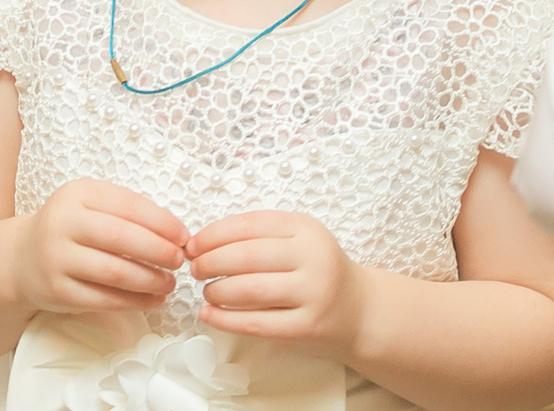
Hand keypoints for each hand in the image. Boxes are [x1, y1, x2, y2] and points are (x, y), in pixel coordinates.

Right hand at [12, 180, 188, 315]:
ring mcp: (57, 259)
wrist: (22, 257)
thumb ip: (128, 212)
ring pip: (115, 272)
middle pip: (121, 238)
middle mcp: (62, 223)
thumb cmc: (70, 229)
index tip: (184, 236)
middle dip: (159, 251)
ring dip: (151, 280)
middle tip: (180, 261)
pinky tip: (153, 299)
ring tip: (169, 282)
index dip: (162, 222)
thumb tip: (177, 234)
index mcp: (76, 194)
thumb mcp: (90, 205)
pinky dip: (136, 302)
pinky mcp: (58, 291)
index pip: (127, 205)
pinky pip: (105, 299)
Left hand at [188, 210, 362, 357]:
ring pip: (249, 290)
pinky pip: (256, 324)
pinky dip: (225, 320)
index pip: (249, 225)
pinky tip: (208, 315)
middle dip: (210, 262)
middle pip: (246, 256)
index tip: (193, 244)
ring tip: (207, 292)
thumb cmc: (318, 272)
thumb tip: (202, 242)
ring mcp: (313, 294)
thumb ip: (258, 236)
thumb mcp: (299, 240)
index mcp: (307, 229)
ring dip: (217, 291)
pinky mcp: (307, 327)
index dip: (214, 234)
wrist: (360, 311)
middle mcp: (313, 258)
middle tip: (195, 269)